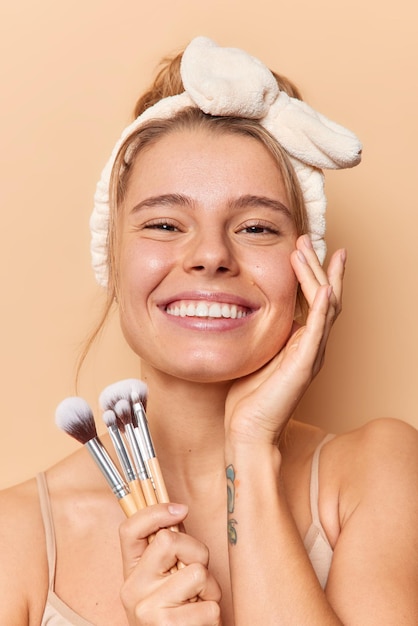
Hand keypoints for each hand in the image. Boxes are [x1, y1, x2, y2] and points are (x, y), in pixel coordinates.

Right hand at [119, 503, 221, 624]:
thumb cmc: (177, 611)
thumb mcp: (164, 579)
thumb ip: (168, 550)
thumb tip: (179, 510)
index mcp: (130, 572)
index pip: (129, 529)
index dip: (155, 511)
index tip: (180, 509)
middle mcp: (132, 589)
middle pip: (169, 541)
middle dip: (196, 551)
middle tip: (197, 573)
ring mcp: (147, 610)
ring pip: (197, 573)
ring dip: (209, 588)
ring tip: (198, 603)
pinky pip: (209, 605)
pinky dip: (212, 613)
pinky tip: (198, 622)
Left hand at [225, 234, 344, 446]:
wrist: (248, 431)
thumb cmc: (248, 397)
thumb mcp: (254, 353)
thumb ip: (260, 332)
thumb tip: (244, 309)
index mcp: (300, 342)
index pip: (313, 299)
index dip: (311, 272)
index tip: (301, 247)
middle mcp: (311, 345)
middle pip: (325, 296)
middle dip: (317, 266)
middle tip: (305, 239)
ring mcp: (311, 354)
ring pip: (324, 307)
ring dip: (317, 276)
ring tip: (306, 251)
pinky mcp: (304, 365)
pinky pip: (317, 331)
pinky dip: (321, 308)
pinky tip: (324, 288)